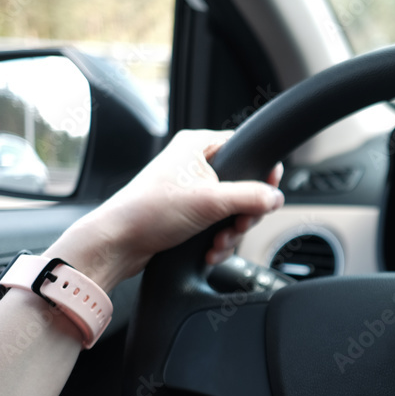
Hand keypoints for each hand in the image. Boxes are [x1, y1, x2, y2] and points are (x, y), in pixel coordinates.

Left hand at [47, 130, 283, 289]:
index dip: (261, 174)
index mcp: (198, 145)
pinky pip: (219, 225)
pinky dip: (218, 241)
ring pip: (233, 210)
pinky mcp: (188, 214)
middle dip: (243, 215)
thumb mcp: (210, 201)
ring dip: (231, 233)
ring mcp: (192, 191)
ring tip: (216, 242)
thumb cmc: (148, 212)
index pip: (245, 149)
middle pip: (244, 186)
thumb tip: (277, 197)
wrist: (117, 244)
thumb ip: (250, 196)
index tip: (265, 194)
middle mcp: (195, 165)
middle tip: (236, 225)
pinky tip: (209, 250)